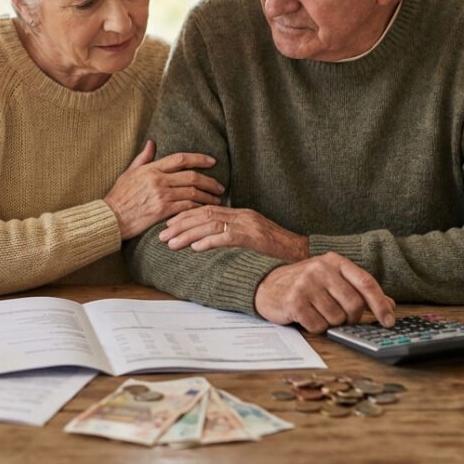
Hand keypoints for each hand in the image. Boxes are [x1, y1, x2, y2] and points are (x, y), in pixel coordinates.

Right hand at [104, 141, 223, 239]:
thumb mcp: (129, 173)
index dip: (199, 159)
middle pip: (192, 176)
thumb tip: (151, 143)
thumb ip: (143, 158)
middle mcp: (158, 180)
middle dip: (209, 181)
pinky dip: (198, 208)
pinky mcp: (162, 211)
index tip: (212, 161)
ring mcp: (161, 195)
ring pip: (192, 193)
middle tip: (220, 186)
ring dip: (208, 196)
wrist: (111, 217)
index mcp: (151, 169)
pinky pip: (186, 207)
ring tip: (216, 199)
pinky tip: (205, 210)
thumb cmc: (119, 196)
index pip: (180, 159)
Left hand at [159, 206, 307, 261]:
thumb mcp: (252, 238)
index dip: (184, 216)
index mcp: (239, 213)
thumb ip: (232, 235)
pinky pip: (227, 237)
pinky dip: (209, 241)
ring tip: (171, 243)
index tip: (167, 224)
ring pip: (211, 224)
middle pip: (204, 213)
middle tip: (161, 234)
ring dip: (188, 234)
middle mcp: (242, 215)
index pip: (206, 209)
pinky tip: (195, 248)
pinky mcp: (254, 238)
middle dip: (179, 224)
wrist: (302, 254)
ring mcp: (248, 225)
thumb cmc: (276, 251)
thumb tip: (208, 241)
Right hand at [253, 253, 395, 332]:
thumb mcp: (332, 280)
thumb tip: (390, 305)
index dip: (380, 304)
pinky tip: (306, 317)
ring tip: (318, 312)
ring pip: (337, 318)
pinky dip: (316, 327)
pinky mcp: (294, 301)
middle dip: (351, 318)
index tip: (389, 321)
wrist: (267, 285)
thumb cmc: (305, 284)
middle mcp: (320, 269)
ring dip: (331, 322)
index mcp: (334, 261)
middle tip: (341, 317)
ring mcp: (306, 284)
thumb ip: (360, 290)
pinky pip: (319, 325)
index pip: (366, 282)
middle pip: (354, 305)